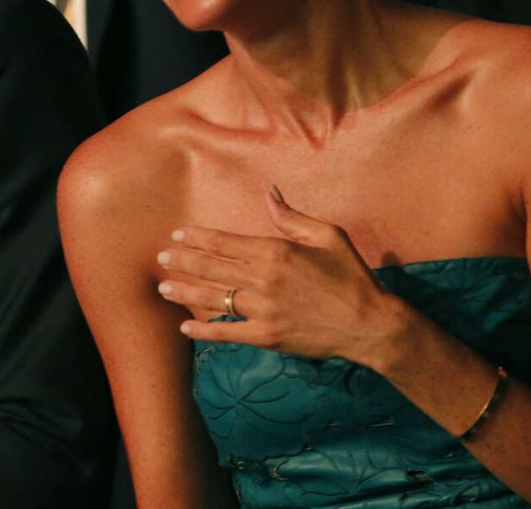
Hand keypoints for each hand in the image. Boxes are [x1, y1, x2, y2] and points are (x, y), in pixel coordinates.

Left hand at [156, 186, 400, 366]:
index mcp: (276, 252)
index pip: (225, 242)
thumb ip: (292, 217)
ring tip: (163, 288)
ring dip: (185, 293)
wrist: (370, 324)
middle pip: (212, 268)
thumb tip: (269, 193)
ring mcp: (264, 310)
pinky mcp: (268, 337)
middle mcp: (264, 279)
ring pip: (214, 298)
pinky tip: (186, 329)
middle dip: (182, 261)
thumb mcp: (329, 236)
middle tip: (160, 258)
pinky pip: (228, 332)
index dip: (197, 238)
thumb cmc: (352, 276)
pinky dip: (205, 331)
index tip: (177, 234)